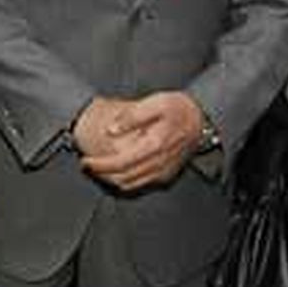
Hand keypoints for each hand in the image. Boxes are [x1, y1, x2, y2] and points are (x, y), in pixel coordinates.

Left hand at [80, 91, 202, 191]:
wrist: (202, 120)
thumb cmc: (179, 109)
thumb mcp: (155, 102)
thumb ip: (132, 116)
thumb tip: (111, 129)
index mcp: (154, 146)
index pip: (120, 164)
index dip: (100, 166)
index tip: (86, 162)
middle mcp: (159, 164)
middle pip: (123, 178)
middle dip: (101, 174)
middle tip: (87, 165)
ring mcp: (163, 172)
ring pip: (131, 184)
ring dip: (111, 179)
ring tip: (98, 169)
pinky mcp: (166, 175)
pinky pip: (140, 183)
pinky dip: (125, 180)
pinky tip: (117, 171)